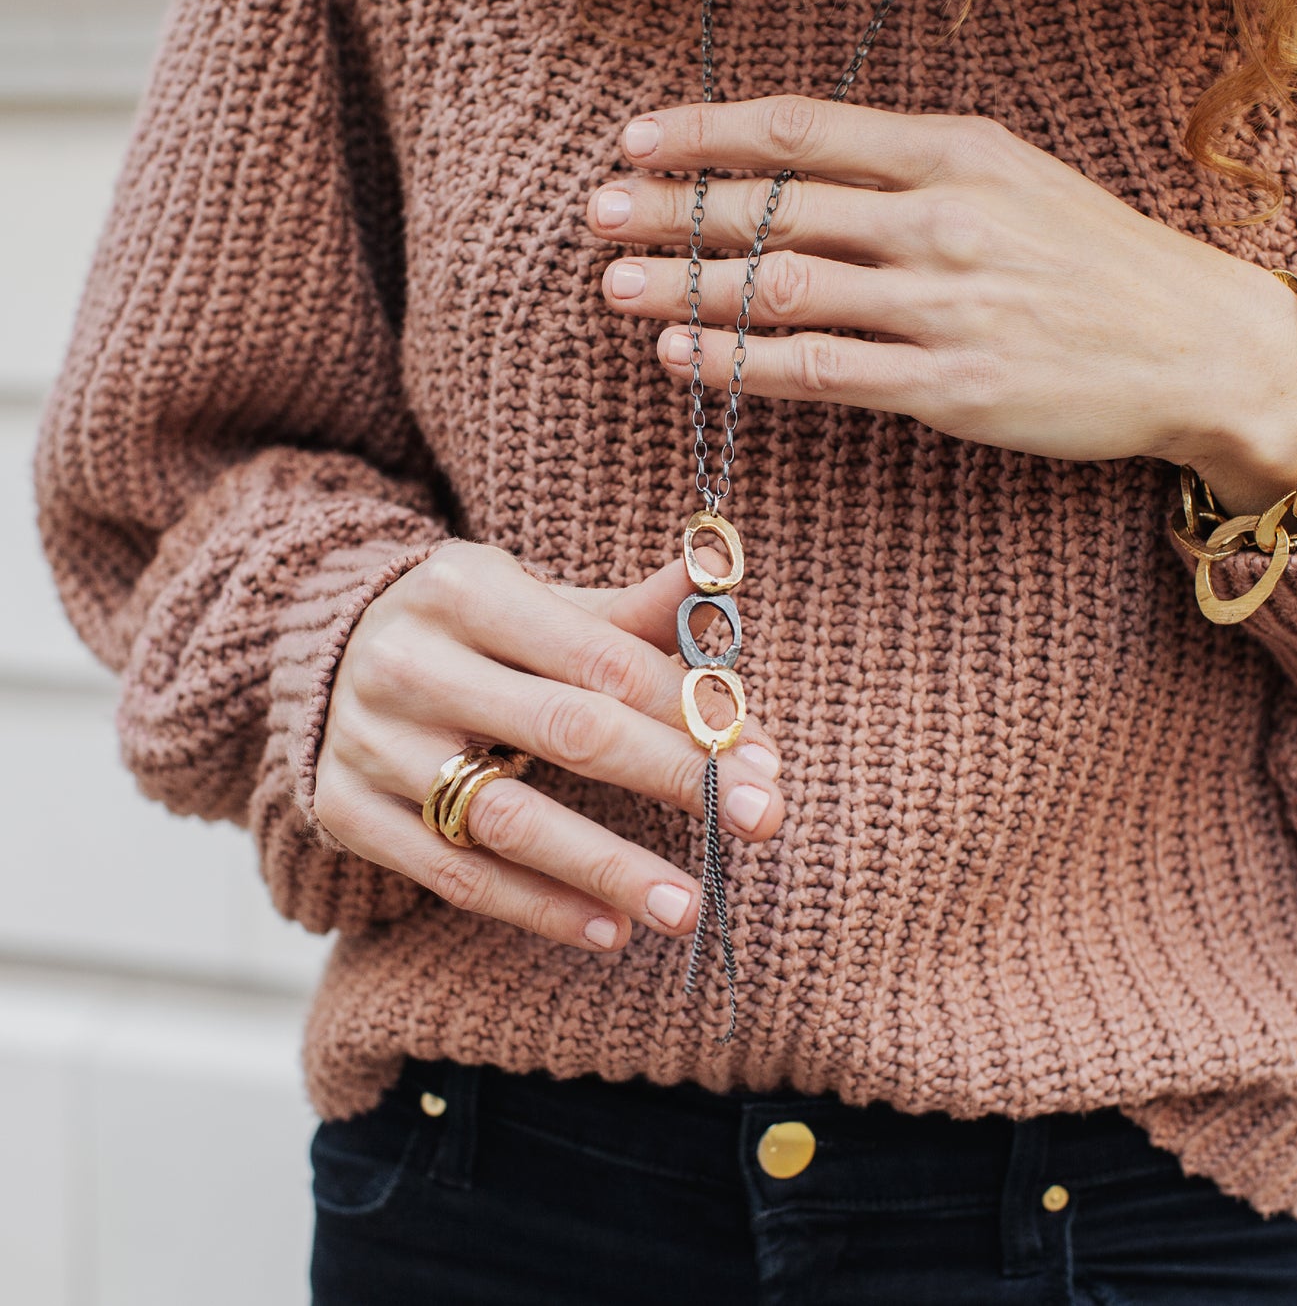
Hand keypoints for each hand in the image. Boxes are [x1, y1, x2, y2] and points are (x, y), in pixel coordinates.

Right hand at [312, 542, 783, 953]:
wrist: (323, 654)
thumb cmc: (465, 628)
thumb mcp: (532, 599)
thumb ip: (623, 611)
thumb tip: (714, 574)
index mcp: (465, 590)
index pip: (601, 659)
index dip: (690, 710)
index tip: (765, 759)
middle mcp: (409, 661)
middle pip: (567, 730)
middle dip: (675, 779)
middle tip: (763, 821)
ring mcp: (372, 743)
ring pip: (506, 818)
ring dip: (608, 868)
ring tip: (689, 907)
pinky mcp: (349, 813)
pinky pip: (454, 875)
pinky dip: (537, 908)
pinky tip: (609, 930)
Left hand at [587, 94, 1296, 515]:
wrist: (1199, 346)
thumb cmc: (1102, 264)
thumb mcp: (1016, 179)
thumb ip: (915, 172)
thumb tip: (806, 178)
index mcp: (957, 151)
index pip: (803, 130)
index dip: (707, 132)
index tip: (638, 139)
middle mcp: (943, 218)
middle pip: (776, 206)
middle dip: (673, 209)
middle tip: (597, 214)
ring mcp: (944, 305)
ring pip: (784, 288)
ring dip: (688, 287)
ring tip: (616, 287)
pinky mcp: (948, 386)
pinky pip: (819, 371)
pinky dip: (740, 363)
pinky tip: (683, 358)